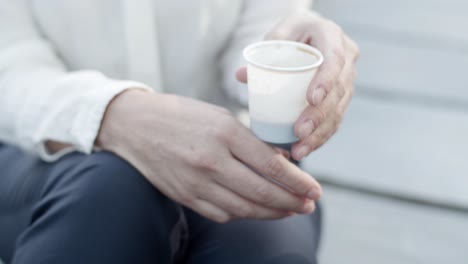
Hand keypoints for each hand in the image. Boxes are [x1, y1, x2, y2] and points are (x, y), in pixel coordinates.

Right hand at [97, 90, 321, 222]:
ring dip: (271, 213)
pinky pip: (222, 214)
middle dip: (291, 203)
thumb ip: (249, 140)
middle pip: (261, 192)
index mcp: (224, 132)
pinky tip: (256, 210)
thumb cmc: (181, 115)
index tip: (315, 190)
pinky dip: (243, 214)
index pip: (271, 165)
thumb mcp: (219, 115)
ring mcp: (196, 182)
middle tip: (308, 206)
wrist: (134, 125)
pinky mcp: (184, 196)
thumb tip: (281, 162)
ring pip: (244, 209)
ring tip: (289, 211)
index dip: (298, 182)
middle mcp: (211, 160)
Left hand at [237, 12, 358, 160]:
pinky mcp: (341, 97)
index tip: (311, 100)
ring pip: (339, 110)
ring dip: (320, 134)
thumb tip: (241, 75)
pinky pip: (335, 119)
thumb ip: (262, 53)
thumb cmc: (290, 34)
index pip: (335, 60)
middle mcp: (346, 58)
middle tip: (299, 133)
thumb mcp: (277, 35)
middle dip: (320, 116)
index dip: (326, 81)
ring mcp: (346, 79)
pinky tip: (306, 149)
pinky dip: (321, 137)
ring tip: (300, 150)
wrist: (307, 33)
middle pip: (339, 91)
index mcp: (331, 36)